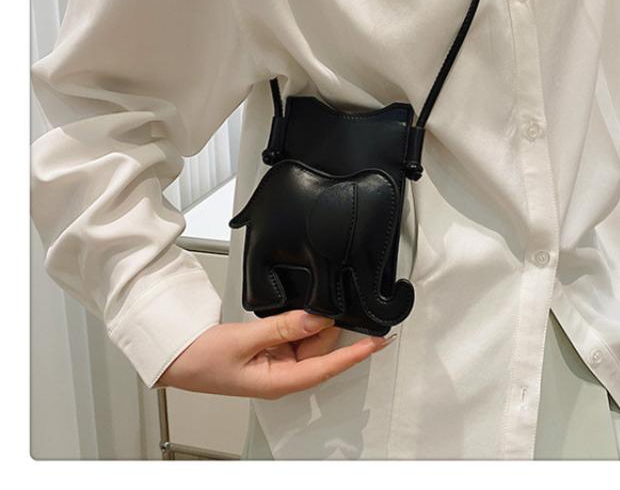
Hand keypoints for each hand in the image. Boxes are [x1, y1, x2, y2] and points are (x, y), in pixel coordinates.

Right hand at [154, 309, 395, 398]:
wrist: (176, 356)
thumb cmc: (201, 361)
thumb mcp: (244, 341)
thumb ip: (283, 327)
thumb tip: (317, 317)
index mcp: (280, 381)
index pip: (328, 367)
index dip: (356, 353)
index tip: (379, 340)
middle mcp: (283, 373)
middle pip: (322, 347)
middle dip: (330, 326)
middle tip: (334, 301)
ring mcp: (277, 360)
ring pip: (310, 337)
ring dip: (313, 321)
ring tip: (311, 303)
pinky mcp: (270, 348)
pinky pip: (295, 331)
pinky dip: (300, 319)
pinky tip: (299, 308)